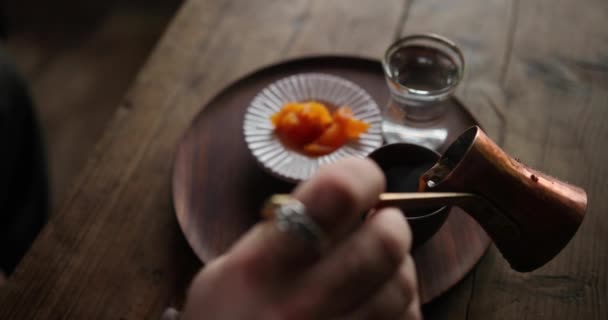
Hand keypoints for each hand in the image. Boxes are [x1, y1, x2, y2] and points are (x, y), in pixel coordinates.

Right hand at [182, 158, 420, 319]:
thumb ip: (277, 230)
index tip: (364, 180)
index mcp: (261, 269)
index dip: (362, 177)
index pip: (336, 196)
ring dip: (396, 266)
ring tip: (373, 269)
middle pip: (385, 242)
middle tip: (378, 223)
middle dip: (390, 223)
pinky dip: (400, 306)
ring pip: (403, 284)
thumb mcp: (226, 271)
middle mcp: (302, 306)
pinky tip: (376, 304)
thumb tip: (341, 195)